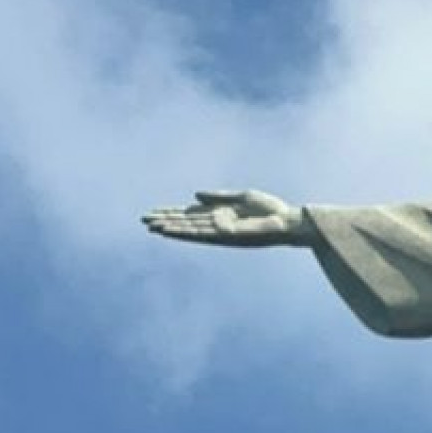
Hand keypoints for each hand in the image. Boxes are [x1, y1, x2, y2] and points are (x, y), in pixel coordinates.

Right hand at [141, 188, 311, 246]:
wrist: (287, 221)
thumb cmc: (270, 210)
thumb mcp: (242, 197)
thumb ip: (217, 197)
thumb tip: (194, 196)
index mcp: (220, 215)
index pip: (191, 214)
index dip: (172, 213)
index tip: (155, 213)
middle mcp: (217, 225)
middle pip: (185, 222)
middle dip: (165, 220)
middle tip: (144, 220)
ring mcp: (219, 231)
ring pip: (188, 229)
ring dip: (169, 228)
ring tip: (150, 226)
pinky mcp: (224, 236)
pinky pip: (199, 233)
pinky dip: (183, 232)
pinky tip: (169, 230)